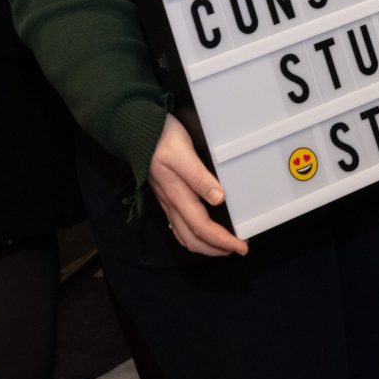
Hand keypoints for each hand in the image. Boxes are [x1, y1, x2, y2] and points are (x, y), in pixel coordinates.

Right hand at [149, 114, 248, 257]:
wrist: (136, 129)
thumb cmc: (161, 138)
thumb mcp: (183, 154)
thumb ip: (199, 178)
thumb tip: (219, 200)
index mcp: (178, 196)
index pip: (202, 228)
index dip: (222, 241)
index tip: (242, 246)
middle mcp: (172, 203)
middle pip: (192, 239)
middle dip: (216, 248)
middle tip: (238, 248)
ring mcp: (167, 201)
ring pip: (185, 234)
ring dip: (205, 244)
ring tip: (224, 243)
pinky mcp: (166, 195)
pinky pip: (179, 224)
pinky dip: (193, 234)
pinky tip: (202, 230)